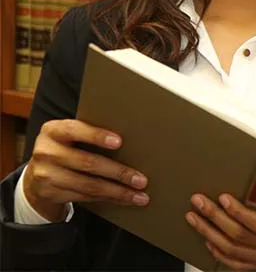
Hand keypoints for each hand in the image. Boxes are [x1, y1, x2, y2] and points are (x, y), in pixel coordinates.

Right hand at [22, 119, 149, 221]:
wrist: (37, 172)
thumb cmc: (66, 146)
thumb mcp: (71, 135)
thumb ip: (90, 132)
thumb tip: (133, 136)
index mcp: (53, 130)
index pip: (76, 130)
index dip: (97, 136)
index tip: (120, 142)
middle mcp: (46, 152)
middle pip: (88, 163)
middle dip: (118, 173)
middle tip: (141, 180)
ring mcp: (46, 175)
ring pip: (88, 185)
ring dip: (117, 192)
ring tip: (139, 196)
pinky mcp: (50, 193)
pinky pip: (85, 197)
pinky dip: (107, 199)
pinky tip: (123, 199)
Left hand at [186, 176, 255, 271]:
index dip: (241, 215)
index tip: (224, 198)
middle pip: (241, 238)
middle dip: (216, 220)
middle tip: (198, 202)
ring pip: (236, 253)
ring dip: (211, 236)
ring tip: (194, 219)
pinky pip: (241, 266)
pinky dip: (221, 256)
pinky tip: (208, 244)